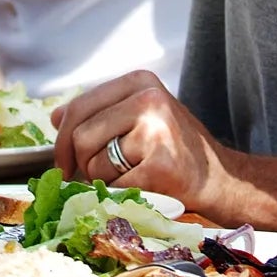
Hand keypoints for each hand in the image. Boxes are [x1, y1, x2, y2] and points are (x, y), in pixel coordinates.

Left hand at [52, 71, 241, 214]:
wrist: (221, 181)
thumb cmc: (174, 149)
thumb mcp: (140, 117)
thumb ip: (99, 114)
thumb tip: (55, 118)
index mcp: (140, 81)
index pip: (79, 108)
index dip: (62, 140)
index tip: (63, 162)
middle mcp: (149, 99)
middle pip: (81, 137)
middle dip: (81, 164)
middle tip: (97, 176)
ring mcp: (156, 131)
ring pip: (94, 164)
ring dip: (104, 181)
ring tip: (133, 177)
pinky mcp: (161, 166)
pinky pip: (114, 187)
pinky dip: (121, 195)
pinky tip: (144, 188)